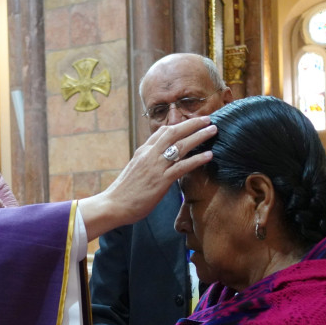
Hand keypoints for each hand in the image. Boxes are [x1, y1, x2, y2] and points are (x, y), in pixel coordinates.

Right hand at [78, 117, 216, 239]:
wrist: (113, 205)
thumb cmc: (123, 192)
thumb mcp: (135, 170)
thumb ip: (147, 163)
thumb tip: (159, 163)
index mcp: (142, 151)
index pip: (162, 132)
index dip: (179, 125)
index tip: (192, 123)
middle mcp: (149, 155)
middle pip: (173, 132)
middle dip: (192, 124)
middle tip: (207, 119)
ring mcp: (155, 167)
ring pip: (180, 145)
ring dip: (199, 136)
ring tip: (213, 130)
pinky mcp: (161, 181)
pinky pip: (182, 167)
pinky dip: (197, 159)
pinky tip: (209, 155)